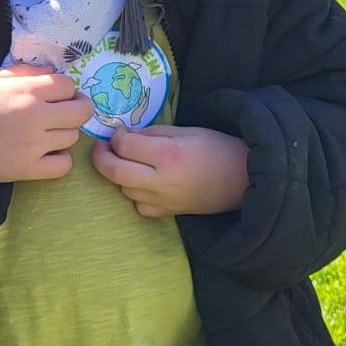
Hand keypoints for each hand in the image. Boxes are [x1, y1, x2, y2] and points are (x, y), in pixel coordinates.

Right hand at [0, 65, 94, 182]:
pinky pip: (63, 165)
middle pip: (82, 112)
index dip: (66, 90)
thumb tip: (52, 72)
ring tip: (48, 133)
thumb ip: (26, 72)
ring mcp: (34, 144)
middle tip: (66, 113)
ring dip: (64, 133)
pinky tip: (47, 153)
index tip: (58, 96)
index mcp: (29, 90)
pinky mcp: (27, 169)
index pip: (69, 86)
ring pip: (73, 137)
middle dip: (78, 109)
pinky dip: (60, 160)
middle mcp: (36, 116)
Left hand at [91, 124, 249, 217]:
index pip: (125, 146)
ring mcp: (163, 201)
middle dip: (102, 158)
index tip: (119, 132)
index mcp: (169, 154)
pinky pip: (138, 206)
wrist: (243, 180)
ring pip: (123, 189)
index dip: (116, 137)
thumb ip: (153, 133)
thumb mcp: (186, 131)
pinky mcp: (168, 214)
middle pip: (115, 172)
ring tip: (126, 162)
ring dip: (119, 174)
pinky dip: (135, 194)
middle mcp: (162, 181)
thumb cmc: (217, 148)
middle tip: (103, 148)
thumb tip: (126, 136)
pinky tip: (142, 183)